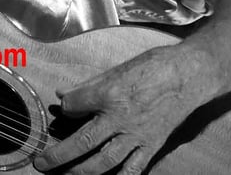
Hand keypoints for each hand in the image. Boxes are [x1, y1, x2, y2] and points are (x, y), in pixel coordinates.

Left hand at [34, 45, 218, 173]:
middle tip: (41, 163)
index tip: (63, 108)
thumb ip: (88, 86)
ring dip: (81, 171)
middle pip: (82, 142)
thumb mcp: (116, 69)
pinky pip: (132, 169)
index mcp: (109, 95)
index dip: (64, 108)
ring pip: (104, 162)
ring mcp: (136, 135)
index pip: (74, 106)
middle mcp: (119, 119)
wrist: (189, 75)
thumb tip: (63, 93)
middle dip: (59, 155)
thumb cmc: (153, 67)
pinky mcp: (152, 145)